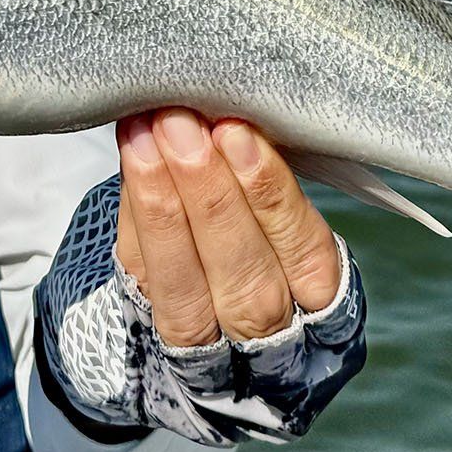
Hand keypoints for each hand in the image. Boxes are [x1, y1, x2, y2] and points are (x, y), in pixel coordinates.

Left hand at [115, 108, 341, 347]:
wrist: (208, 283)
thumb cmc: (261, 225)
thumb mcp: (281, 207)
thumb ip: (261, 171)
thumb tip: (225, 111)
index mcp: (320, 292)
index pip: (304, 252)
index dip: (271, 197)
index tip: (236, 134)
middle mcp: (269, 330)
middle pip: (245, 278)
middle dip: (210, 196)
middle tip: (182, 125)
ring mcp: (208, 339)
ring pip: (188, 288)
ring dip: (164, 206)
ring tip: (146, 139)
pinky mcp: (155, 324)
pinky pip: (144, 275)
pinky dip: (135, 214)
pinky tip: (131, 159)